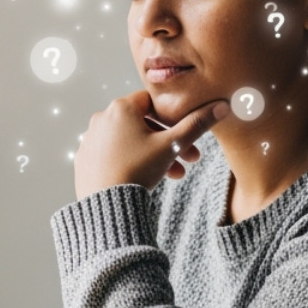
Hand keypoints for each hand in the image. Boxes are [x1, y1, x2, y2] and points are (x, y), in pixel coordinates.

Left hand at [73, 90, 228, 199]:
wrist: (106, 205)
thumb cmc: (138, 170)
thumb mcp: (172, 145)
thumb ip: (197, 124)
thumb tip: (222, 106)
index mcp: (121, 108)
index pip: (152, 102)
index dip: (173, 118)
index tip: (187, 135)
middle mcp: (101, 118)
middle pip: (143, 124)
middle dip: (169, 142)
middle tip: (190, 160)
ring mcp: (91, 139)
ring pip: (130, 141)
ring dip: (154, 154)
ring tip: (174, 175)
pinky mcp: (85, 158)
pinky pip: (114, 154)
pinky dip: (131, 161)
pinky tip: (145, 178)